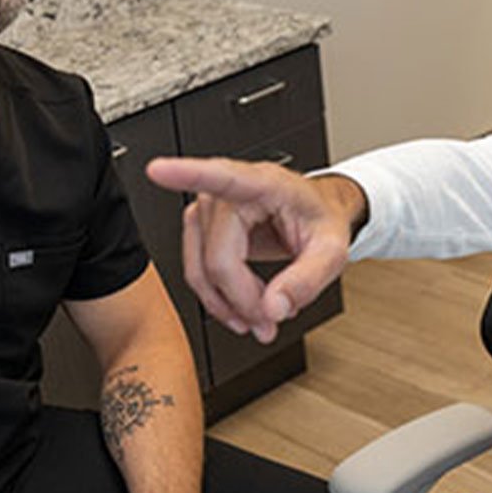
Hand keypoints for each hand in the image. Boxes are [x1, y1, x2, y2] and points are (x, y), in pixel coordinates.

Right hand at [145, 157, 358, 342]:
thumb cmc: (320, 221)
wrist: (316, 215)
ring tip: (258, 319)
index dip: (187, 174)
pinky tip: (240, 307)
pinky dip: (217, 298)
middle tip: (269, 322)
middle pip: (218, 258)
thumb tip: (273, 309)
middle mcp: (231, 193)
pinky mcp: (203, 227)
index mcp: (266, 185)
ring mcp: (211, 209)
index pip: (223, 177)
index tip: (159, 170)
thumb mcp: (332, 251)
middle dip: (241, 300)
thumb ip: (307, 281)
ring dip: (226, 304)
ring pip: (201, 270)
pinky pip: (198, 271)